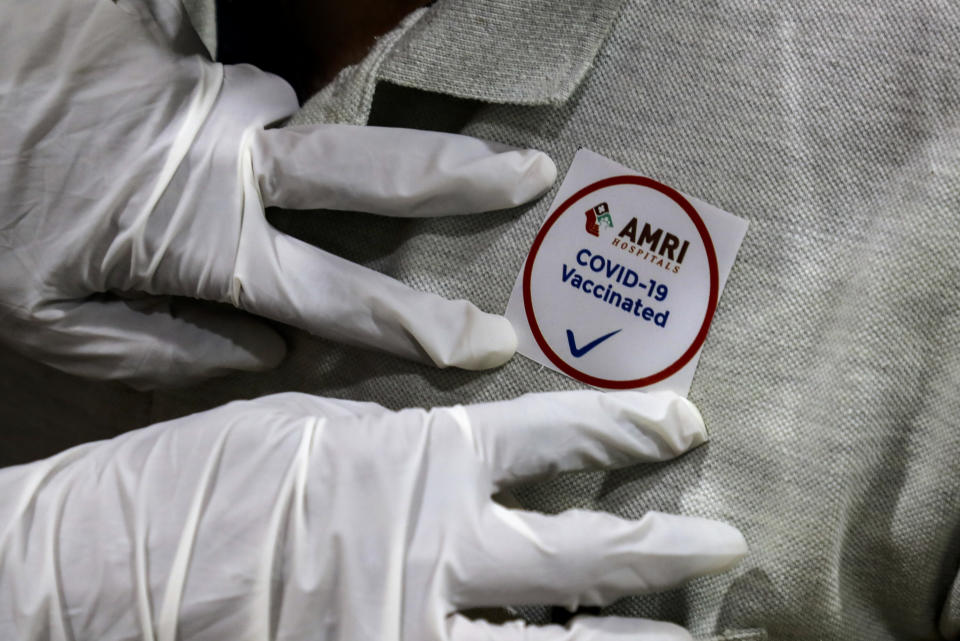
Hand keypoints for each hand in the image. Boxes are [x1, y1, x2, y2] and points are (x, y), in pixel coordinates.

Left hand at [0, 0, 555, 386]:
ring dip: (297, 147)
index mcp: (204, 243)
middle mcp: (230, 163)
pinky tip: (172, 124)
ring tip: (235, 171)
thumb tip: (268, 349)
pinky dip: (232, 114)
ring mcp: (212, 95)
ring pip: (297, 120)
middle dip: (460, 175)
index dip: (422, 327)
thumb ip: (165, 348)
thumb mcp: (48, 321)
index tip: (488, 340)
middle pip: (374, 171)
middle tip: (528, 171)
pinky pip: (238, 88)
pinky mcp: (185, 48)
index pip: (342, 301)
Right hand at [0, 390, 745, 640]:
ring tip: (699, 637)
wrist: (104, 571)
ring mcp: (416, 626)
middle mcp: (438, 548)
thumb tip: (477, 428)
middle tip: (724, 539)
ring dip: (640, 640)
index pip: (559, 436)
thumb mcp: (310, 422)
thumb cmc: (205, 482)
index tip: (680, 421)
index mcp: (421, 459)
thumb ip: (403, 431)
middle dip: (666, 545)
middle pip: (587, 554)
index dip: (630, 429)